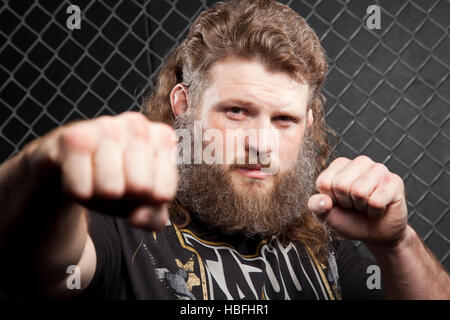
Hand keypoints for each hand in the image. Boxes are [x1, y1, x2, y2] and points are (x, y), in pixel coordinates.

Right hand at [23, 112, 177, 230]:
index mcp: (162, 138)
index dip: (147, 201)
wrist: (70, 166)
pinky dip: (79, 193)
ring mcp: (106, 126)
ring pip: (111, 188)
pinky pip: (81, 188)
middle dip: (125, 196)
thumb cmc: (115, 179)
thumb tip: (138, 218)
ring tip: (96, 176)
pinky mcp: (73, 137)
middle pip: (140, 187)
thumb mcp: (142, 202)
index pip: (164, 192)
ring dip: (100, 194)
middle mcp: (137, 125)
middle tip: (115, 181)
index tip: (138, 186)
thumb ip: (154, 217)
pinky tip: (78, 175)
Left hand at [308, 156, 407, 247]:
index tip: (339, 202)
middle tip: (355, 205)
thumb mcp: (326, 215)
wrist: (376, 234)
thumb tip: (324, 201)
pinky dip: (375, 212)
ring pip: (359, 191)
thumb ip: (316, 206)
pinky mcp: (394, 181)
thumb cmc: (350, 220)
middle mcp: (359, 162)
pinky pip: (376, 201)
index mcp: (339, 166)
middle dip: (346, 202)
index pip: (324, 182)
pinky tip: (378, 208)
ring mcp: (378, 169)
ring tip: (366, 205)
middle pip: (341, 185)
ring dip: (361, 206)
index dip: (330, 199)